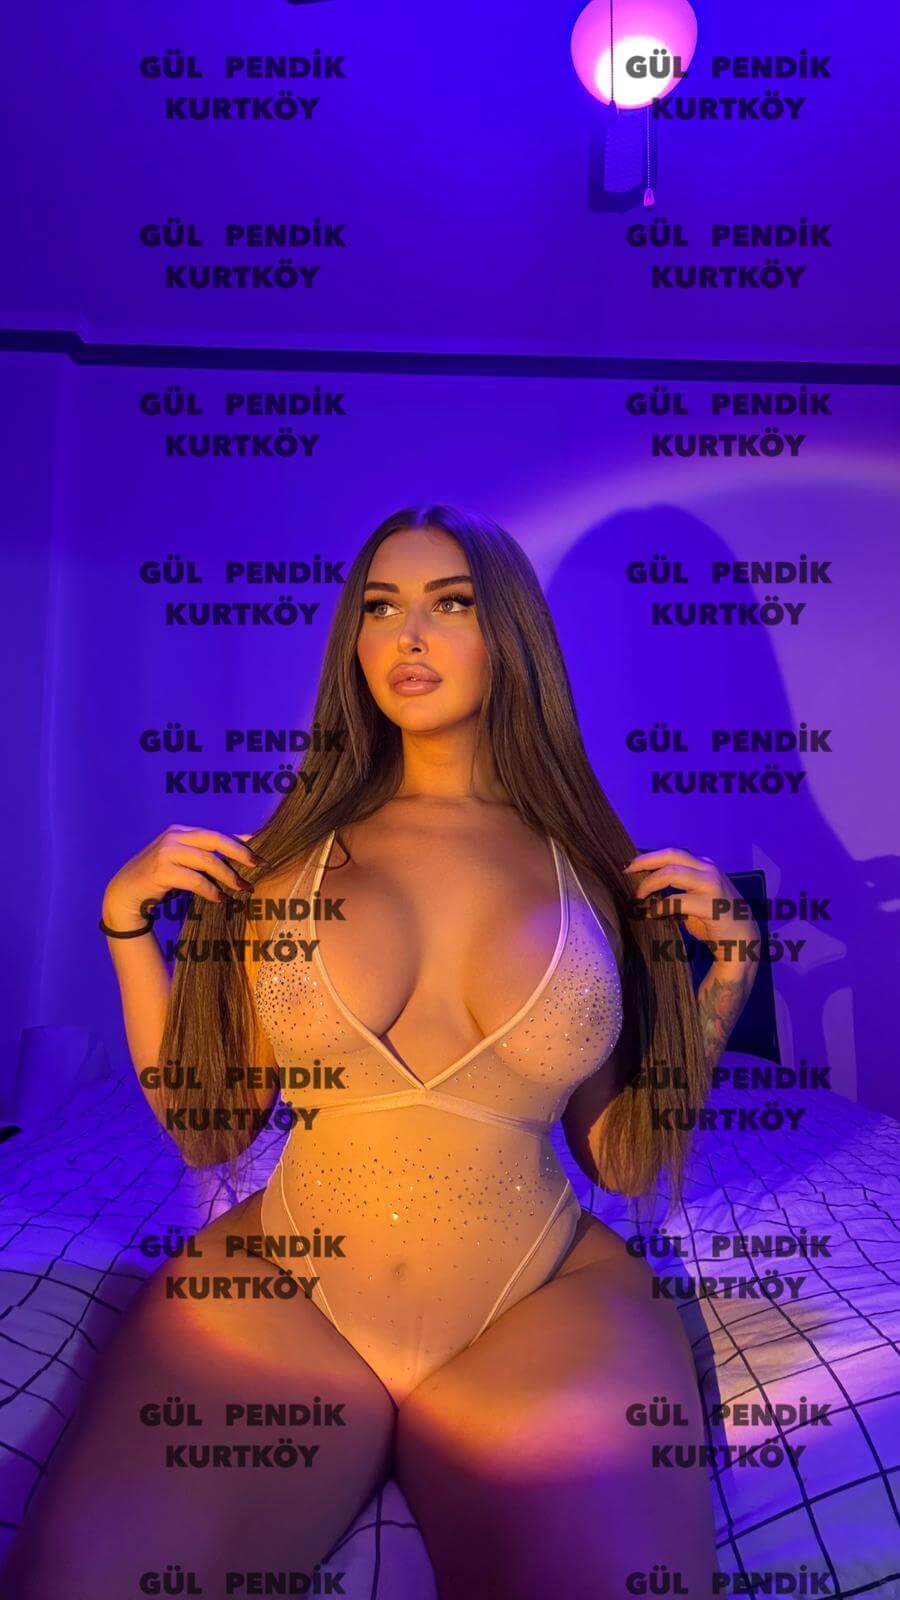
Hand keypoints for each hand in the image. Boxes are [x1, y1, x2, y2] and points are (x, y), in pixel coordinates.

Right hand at [102, 825, 265, 923]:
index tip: (261, 851)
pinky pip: (196, 880)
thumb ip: (205, 856)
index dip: (241, 841)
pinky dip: (211, 890)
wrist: (126, 892)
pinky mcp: (162, 870)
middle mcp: (174, 836)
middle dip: (240, 853)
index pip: (217, 833)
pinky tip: (219, 898)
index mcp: (181, 831)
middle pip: (216, 840)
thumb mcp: (182, 861)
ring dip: (228, 876)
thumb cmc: (160, 877)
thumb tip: (241, 853)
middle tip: (258, 865)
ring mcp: (167, 851)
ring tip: (241, 888)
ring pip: (208, 861)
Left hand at [623, 846, 759, 970]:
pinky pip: (676, 900)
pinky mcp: (710, 904)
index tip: (629, 866)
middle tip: (626, 871)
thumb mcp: (695, 897)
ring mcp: (711, 885)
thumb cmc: (714, 920)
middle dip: (644, 862)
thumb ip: (676, 888)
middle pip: (671, 855)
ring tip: (638, 896)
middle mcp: (708, 869)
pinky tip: (652, 914)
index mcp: (704, 865)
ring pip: (671, 873)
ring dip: (649, 884)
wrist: (742, 940)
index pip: (672, 853)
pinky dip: (659, 907)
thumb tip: (646, 884)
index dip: (648, 857)